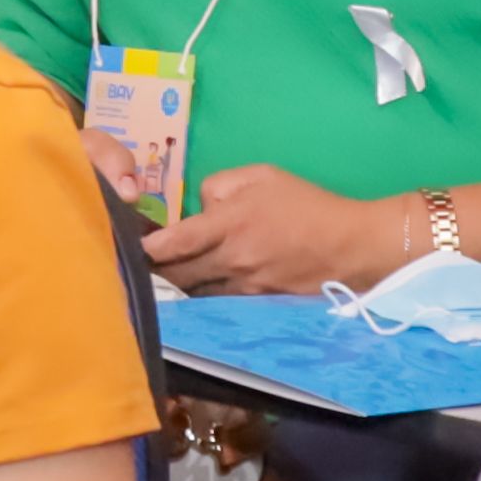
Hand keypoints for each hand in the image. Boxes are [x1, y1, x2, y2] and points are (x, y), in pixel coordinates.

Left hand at [137, 164, 414, 296]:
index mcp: (230, 223)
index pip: (175, 242)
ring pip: (194, 293)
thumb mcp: (263, 175)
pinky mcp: (254, 304)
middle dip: (154, 271)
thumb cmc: (307, 204)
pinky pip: (216, 303)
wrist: (351, 246)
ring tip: (161, 278)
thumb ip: (221, 185)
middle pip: (176, 274)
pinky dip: (201, 296)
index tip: (128, 246)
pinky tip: (194, 290)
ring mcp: (243, 287)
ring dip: (176, 287)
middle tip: (137, 264)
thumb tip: (199, 206)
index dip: (146, 248)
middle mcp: (231, 260)